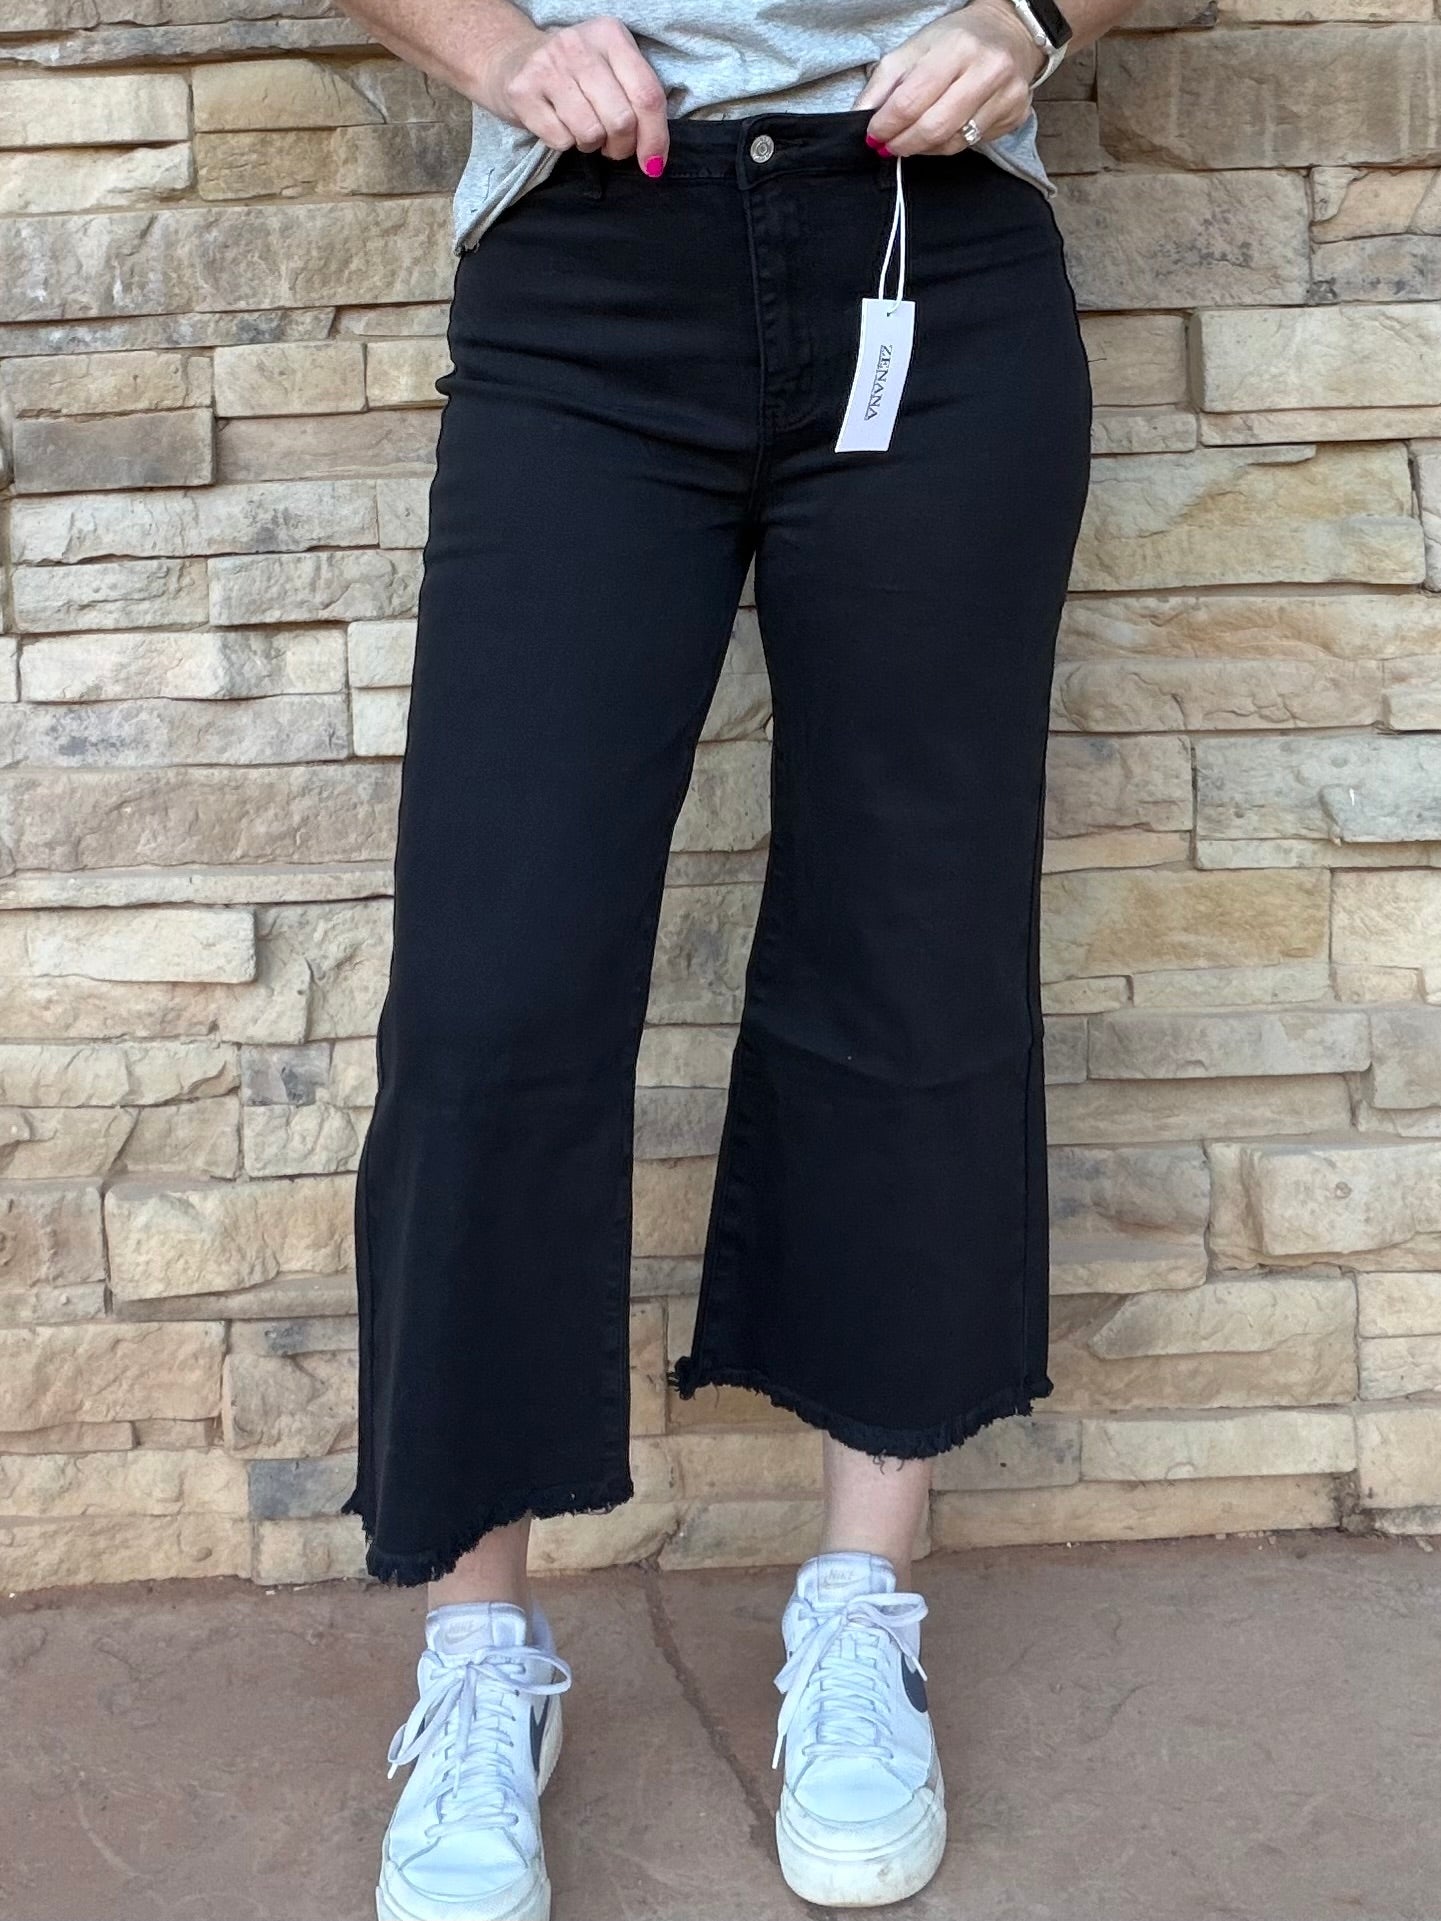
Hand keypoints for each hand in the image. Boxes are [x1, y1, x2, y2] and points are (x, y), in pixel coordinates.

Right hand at [477, 13, 669, 174]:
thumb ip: (638, 103)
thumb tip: (656, 160)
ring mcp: (549, 66)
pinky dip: (565, 143)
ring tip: (582, 128)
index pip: (647, 95)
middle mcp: (580, 44)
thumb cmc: (573, 74)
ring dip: (591, 145)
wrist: (511, 59)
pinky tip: (558, 123)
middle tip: (611, 144)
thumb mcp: (611, 70)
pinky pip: (561, 140)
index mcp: (611, 35)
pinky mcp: (523, 91)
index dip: (655, 138)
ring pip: (592, 133)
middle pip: (622, 120)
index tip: (654, 163)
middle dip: (621, 146)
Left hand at [855, 0, 1043, 155]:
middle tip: (888, 147)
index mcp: (958, 48)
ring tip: (911, 139)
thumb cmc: (957, 40)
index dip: (887, 125)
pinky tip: (940, 132)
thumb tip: (861, 119)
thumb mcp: (915, 48)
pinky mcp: (1015, 115)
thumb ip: (884, 83)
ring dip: (923, 147)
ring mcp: (1006, 96)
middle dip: (903, 143)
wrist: (1011, 32)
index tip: (873, 135)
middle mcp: (988, 71)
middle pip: (934, 128)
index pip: (911, 101)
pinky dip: (947, 144)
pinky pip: (971, 144)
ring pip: (952, 143)